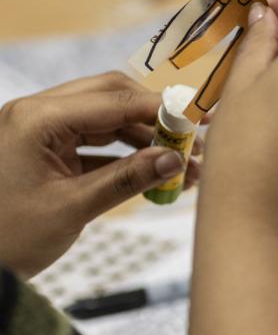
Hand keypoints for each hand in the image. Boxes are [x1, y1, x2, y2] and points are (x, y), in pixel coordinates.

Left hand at [0, 72, 201, 277]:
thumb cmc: (8, 238)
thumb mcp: (73, 208)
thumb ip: (127, 179)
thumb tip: (174, 160)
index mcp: (37, 120)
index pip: (114, 100)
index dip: (162, 109)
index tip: (200, 121)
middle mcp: (37, 115)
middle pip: (112, 96)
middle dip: (157, 116)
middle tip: (195, 137)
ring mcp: (40, 131)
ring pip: (107, 118)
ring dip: (146, 137)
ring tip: (184, 164)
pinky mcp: (46, 150)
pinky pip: (95, 141)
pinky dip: (127, 154)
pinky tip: (156, 172)